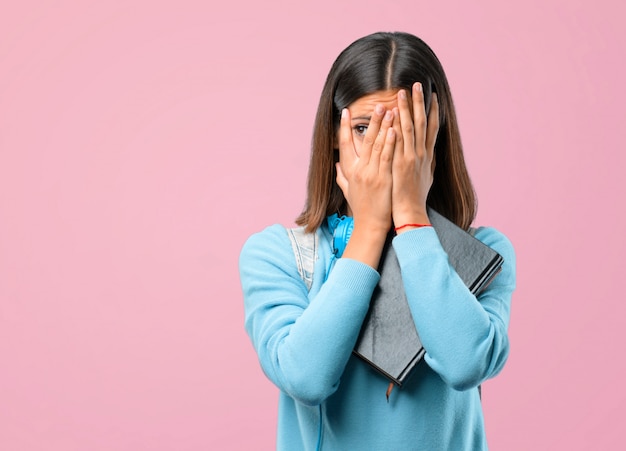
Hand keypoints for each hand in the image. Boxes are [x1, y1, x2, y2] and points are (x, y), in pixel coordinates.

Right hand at [335, 104, 395, 266]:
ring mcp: (371, 174)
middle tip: (378, 104)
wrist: (370, 226)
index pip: (345, 144)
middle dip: (372, 121)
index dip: (345, 127)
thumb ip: (342, 176)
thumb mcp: (348, 191)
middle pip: (365, 140)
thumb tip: (337, 165)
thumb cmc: (362, 209)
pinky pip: (387, 157)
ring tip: (390, 109)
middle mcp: (359, 170)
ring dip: (384, 126)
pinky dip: (390, 142)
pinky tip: (395, 129)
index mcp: (350, 171)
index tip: (347, 112)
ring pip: (377, 145)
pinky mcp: (383, 180)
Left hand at [391, 82, 438, 230]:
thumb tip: (431, 154)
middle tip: (417, 84)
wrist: (410, 211)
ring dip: (407, 109)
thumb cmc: (416, 197)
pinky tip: (394, 114)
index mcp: (427, 155)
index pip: (431, 128)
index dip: (432, 111)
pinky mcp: (401, 164)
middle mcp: (422, 154)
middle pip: (422, 123)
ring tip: (403, 92)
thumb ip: (427, 163)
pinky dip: (397, 127)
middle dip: (419, 103)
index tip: (432, 96)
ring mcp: (412, 158)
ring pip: (410, 128)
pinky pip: (399, 141)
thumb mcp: (426, 177)